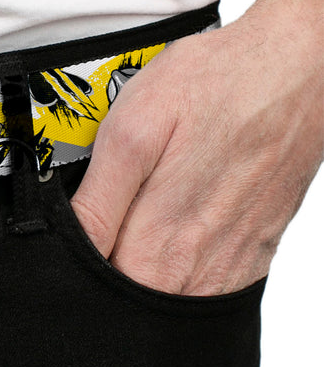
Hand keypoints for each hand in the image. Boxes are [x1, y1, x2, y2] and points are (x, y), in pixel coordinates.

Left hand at [70, 0, 323, 295]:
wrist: (299, 68)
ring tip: (147, 210)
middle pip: (127, 299)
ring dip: (143, 262)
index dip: (73, 266)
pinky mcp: (251, 257)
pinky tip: (179, 217)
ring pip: (163, 295)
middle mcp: (196, 273)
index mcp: (157, 250)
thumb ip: (96, 202)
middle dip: (106, 266)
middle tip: (112, 212)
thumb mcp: (131, 132)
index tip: (71, 235)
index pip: (94, 294)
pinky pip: (201, 283)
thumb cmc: (217, 87)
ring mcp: (229, 269)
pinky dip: (181, 261)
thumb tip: (66, 242)